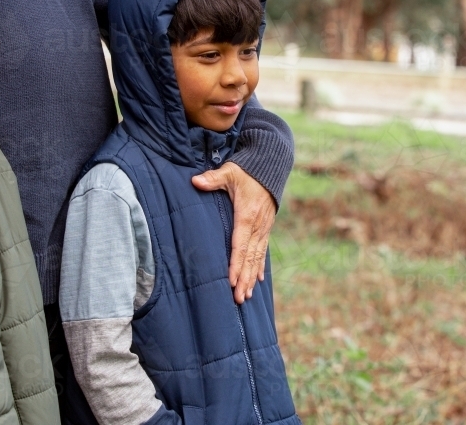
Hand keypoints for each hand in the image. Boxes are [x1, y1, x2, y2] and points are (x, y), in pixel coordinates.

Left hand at [192, 162, 275, 304]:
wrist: (270, 166)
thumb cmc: (247, 171)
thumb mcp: (229, 172)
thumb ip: (212, 179)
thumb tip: (195, 181)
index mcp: (247, 216)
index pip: (240, 245)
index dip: (236, 264)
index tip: (232, 281)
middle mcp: (258, 226)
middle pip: (250, 258)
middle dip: (245, 279)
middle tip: (239, 298)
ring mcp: (264, 228)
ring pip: (257, 258)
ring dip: (252, 278)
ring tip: (247, 296)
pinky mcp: (266, 228)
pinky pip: (263, 251)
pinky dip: (260, 267)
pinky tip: (259, 280)